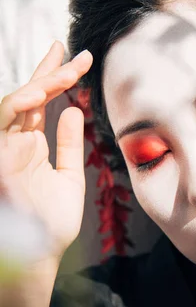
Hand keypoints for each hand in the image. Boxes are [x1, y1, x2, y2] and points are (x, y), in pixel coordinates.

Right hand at [0, 41, 92, 262]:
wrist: (39, 254)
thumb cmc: (51, 223)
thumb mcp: (68, 178)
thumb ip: (68, 144)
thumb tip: (72, 109)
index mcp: (31, 146)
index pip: (41, 103)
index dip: (56, 76)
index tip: (78, 57)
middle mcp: (15, 143)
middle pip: (28, 97)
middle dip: (50, 71)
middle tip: (73, 51)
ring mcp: (4, 150)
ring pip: (13, 105)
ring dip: (38, 85)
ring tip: (65, 72)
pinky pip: (3, 125)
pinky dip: (17, 107)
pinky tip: (39, 94)